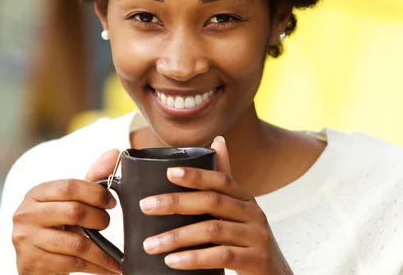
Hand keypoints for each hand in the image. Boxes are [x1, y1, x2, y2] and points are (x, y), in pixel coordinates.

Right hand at [12, 149, 122, 274]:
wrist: (35, 262)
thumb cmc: (57, 225)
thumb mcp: (71, 201)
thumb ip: (92, 179)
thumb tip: (114, 153)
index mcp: (36, 193)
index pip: (70, 186)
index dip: (96, 193)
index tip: (111, 202)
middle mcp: (25, 214)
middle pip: (74, 212)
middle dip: (100, 220)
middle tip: (107, 224)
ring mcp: (26, 239)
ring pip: (76, 243)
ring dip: (103, 252)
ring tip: (115, 255)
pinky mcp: (31, 263)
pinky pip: (72, 264)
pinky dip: (96, 268)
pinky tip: (109, 269)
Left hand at [140, 137, 292, 274]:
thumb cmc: (249, 243)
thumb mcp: (240, 212)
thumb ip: (224, 183)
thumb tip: (218, 141)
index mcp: (245, 199)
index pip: (221, 180)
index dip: (196, 175)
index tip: (168, 172)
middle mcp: (254, 213)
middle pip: (213, 201)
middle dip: (176, 202)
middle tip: (146, 205)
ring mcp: (257, 237)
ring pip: (213, 230)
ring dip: (177, 237)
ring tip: (151, 244)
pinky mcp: (256, 260)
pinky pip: (222, 256)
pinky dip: (194, 258)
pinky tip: (172, 260)